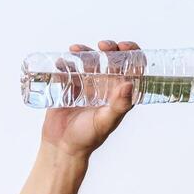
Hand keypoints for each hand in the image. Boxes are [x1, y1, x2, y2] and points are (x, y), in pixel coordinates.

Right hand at [40, 39, 142, 156]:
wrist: (62, 147)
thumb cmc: (87, 138)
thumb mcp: (106, 121)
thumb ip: (119, 105)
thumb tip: (129, 84)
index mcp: (118, 93)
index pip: (132, 68)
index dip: (132, 53)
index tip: (124, 46)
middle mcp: (105, 86)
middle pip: (111, 60)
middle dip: (109, 48)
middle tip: (102, 46)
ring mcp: (86, 85)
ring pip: (89, 61)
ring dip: (85, 51)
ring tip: (76, 50)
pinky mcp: (69, 87)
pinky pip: (68, 69)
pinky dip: (65, 62)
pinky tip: (61, 62)